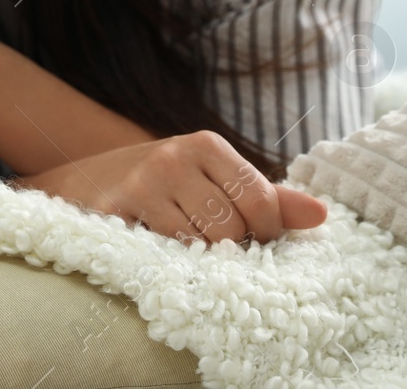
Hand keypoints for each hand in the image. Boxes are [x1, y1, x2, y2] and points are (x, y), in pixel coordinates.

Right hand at [21, 130, 327, 244]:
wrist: (83, 179)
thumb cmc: (163, 185)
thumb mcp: (212, 179)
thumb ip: (267, 198)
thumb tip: (322, 213)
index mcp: (206, 144)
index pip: (260, 203)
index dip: (264, 232)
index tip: (249, 238)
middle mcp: (172, 157)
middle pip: (230, 230)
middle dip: (226, 247)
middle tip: (207, 242)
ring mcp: (139, 184)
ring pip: (196, 247)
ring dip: (193, 258)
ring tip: (180, 245)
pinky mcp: (111, 213)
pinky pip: (159, 255)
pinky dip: (165, 262)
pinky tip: (156, 250)